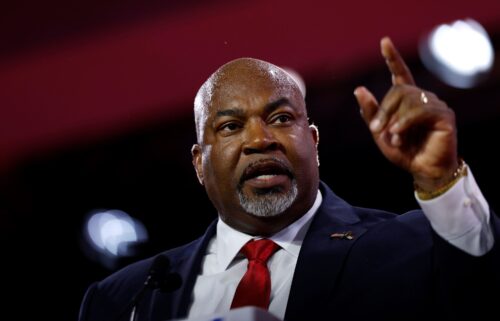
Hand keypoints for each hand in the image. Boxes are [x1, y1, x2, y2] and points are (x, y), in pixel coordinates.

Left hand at [354, 36, 458, 191]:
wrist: (422, 171)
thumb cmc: (403, 152)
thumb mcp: (380, 133)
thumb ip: (370, 112)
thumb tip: (358, 89)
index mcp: (407, 101)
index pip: (400, 73)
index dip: (392, 58)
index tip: (384, 41)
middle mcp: (422, 98)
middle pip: (398, 90)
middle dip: (383, 110)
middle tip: (375, 129)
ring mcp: (435, 104)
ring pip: (408, 99)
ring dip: (393, 119)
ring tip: (391, 138)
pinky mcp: (445, 115)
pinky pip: (420, 110)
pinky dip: (405, 123)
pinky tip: (398, 135)